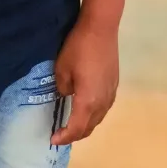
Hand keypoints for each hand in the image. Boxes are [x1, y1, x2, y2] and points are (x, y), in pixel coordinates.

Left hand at [51, 17, 119, 145]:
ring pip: (98, 119)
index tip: (52, 139)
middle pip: (89, 127)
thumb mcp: (62, 69)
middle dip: (74, 135)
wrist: (101, 28)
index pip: (76, 129)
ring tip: (72, 124)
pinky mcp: (114, 85)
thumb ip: (62, 88)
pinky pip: (103, 108)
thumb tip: (66, 94)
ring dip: (85, 125)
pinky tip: (86, 108)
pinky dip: (93, 114)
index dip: (64, 137)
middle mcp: (102, 103)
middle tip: (61, 134)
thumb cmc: (78, 47)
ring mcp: (111, 94)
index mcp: (88, 102)